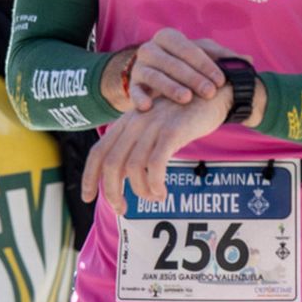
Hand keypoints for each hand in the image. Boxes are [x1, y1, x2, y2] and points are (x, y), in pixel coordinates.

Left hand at [82, 94, 230, 203]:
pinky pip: (156, 164)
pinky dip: (155, 183)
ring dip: (141, 191)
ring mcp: (153, 125)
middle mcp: (135, 122)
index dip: (89, 176)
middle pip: (111, 164)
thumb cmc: (184, 115)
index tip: (87, 198)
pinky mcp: (173, 131)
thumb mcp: (155, 127)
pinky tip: (162, 191)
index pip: (98, 151)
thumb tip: (125, 177)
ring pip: (133, 167)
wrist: (214, 92)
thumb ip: (138, 145)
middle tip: (123, 209)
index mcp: (127, 123)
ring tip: (154, 197)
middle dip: (112, 192)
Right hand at [121, 30, 244, 110]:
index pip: (188, 48)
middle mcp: (150, 48)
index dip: (205, 64)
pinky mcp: (132, 85)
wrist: (155, 81)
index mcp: (169, 37)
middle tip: (209, 92)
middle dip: (192, 77)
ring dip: (170, 87)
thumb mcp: (203, 58)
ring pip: (154, 76)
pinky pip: (134, 91)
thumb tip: (248, 61)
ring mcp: (139, 67)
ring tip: (186, 98)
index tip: (221, 80)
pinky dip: (139, 98)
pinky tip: (149, 107)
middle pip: (172, 62)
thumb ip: (224, 58)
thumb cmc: (186, 67)